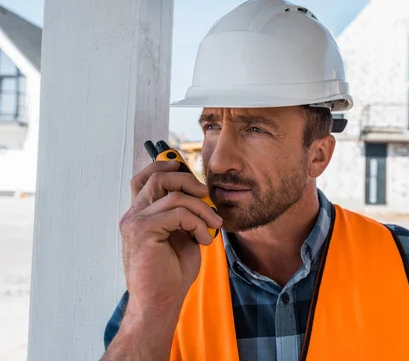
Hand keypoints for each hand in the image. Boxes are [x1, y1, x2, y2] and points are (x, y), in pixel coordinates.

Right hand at [119, 160, 222, 316]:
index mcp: (140, 214)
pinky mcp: (143, 231)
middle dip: (189, 180)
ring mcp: (135, 222)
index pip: (145, 177)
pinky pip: (178, 213)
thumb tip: (201, 193)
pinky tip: (204, 240)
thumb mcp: (182, 236)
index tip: (188, 171)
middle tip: (207, 196)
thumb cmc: (171, 274)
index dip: (165, 165)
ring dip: (202, 208)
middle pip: (159, 177)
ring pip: (174, 195)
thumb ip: (185, 214)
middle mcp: (133, 215)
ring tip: (214, 225)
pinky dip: (197, 223)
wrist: (160, 303)